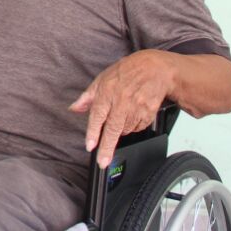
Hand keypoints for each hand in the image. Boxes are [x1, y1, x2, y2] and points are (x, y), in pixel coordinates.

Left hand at [70, 50, 174, 168]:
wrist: (155, 69)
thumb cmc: (127, 72)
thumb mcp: (102, 79)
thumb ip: (87, 97)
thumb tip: (74, 108)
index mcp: (107, 92)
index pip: (97, 116)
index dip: (93, 132)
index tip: (90, 146)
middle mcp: (122, 101)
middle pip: (112, 129)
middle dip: (107, 147)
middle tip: (103, 161)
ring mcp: (136, 108)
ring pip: (125, 130)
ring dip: (120, 130)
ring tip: (122, 113)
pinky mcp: (149, 113)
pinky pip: (138, 128)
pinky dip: (132, 126)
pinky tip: (132, 113)